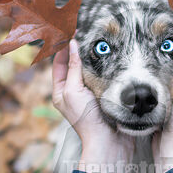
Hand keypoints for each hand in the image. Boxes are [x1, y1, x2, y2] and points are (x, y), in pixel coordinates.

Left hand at [52, 39, 134, 172]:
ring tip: (101, 38)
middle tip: (87, 29)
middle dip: (79, 48)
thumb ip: (74, 68)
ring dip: (95, 55)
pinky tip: (114, 56)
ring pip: (91, 68)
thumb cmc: (87, 120)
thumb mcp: (74, 91)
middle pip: (75, 63)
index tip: (70, 29)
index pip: (59, 62)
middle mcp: (75, 91)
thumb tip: (72, 45)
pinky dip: (107, 65)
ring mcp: (91, 93)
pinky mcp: (107, 95)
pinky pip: (105, 76)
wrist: (109, 143)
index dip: (63, 46)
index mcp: (61, 90)